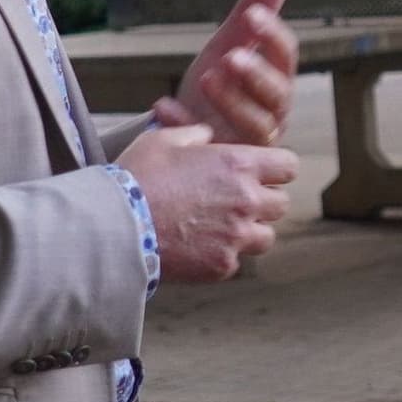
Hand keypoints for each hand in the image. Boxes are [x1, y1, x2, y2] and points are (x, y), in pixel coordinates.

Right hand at [121, 122, 297, 283]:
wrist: (113, 226)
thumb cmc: (135, 178)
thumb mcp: (163, 140)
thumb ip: (195, 135)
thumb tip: (208, 135)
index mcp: (239, 166)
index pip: (288, 167)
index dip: (276, 169)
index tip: (262, 174)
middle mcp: (246, 201)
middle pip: (281, 204)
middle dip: (263, 202)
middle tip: (236, 202)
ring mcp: (236, 237)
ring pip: (265, 237)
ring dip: (249, 232)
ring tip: (220, 229)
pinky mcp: (222, 265)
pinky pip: (235, 261)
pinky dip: (221, 256)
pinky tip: (197, 248)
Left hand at [155, 0, 298, 146]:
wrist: (188, 123)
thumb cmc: (220, 83)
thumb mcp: (230, 43)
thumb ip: (254, 11)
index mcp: (276, 78)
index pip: (286, 55)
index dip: (271, 35)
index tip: (251, 15)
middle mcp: (272, 111)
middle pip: (278, 95)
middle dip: (256, 76)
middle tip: (230, 57)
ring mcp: (250, 139)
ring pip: (256, 125)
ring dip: (231, 101)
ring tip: (205, 77)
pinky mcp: (225, 159)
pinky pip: (210, 146)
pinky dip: (186, 123)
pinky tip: (165, 104)